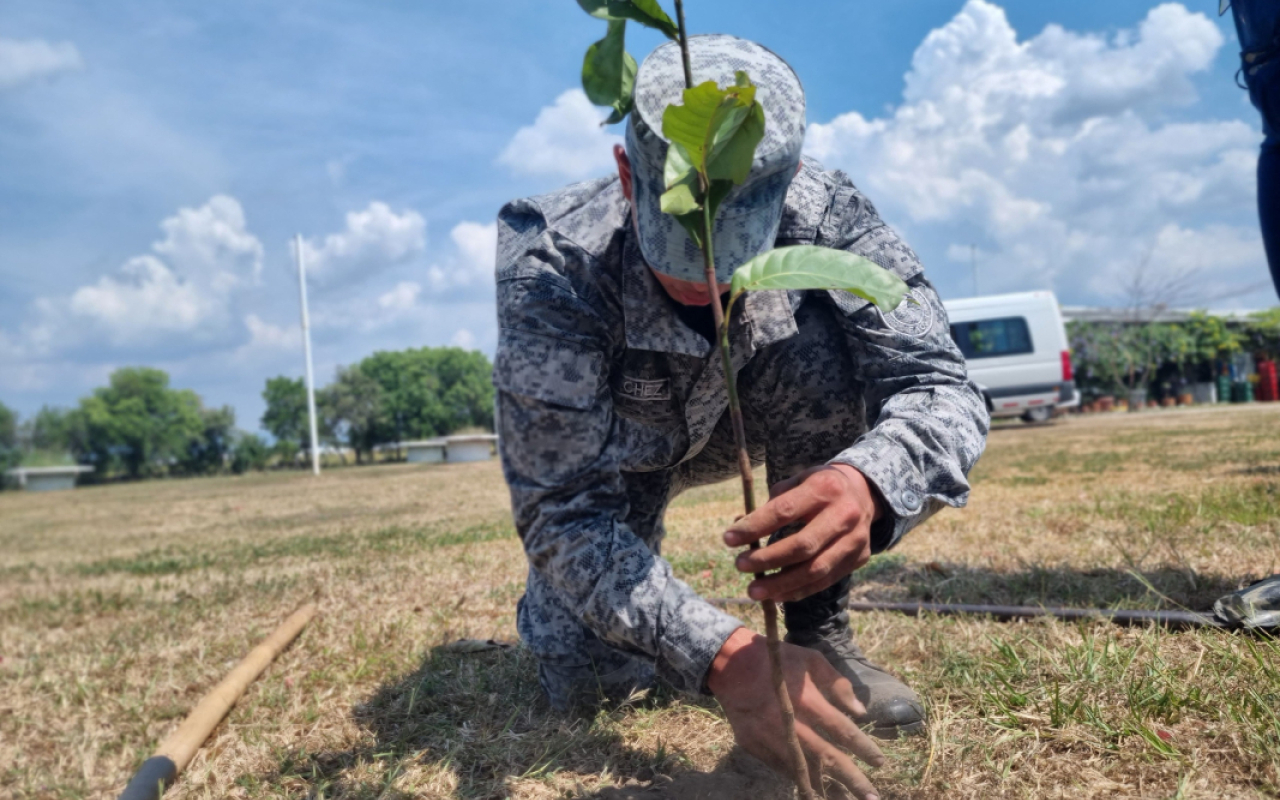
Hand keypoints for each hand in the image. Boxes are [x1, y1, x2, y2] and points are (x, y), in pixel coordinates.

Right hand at [708, 628, 884, 798]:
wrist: (728, 661)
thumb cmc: (775, 658)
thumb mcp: (810, 659)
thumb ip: (837, 684)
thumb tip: (860, 712)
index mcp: (804, 698)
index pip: (841, 730)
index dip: (863, 748)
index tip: (880, 762)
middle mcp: (786, 722)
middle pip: (825, 757)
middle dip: (851, 779)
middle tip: (872, 797)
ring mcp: (766, 736)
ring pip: (801, 769)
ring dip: (826, 787)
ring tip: (845, 799)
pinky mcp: (751, 744)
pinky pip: (779, 766)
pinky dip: (798, 776)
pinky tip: (814, 787)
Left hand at [724, 464, 883, 602]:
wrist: (865, 492)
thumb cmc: (820, 487)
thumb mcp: (798, 481)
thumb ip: (771, 504)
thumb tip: (738, 528)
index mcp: (824, 488)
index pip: (784, 511)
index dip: (754, 527)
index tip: (728, 539)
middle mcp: (844, 514)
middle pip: (802, 545)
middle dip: (767, 559)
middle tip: (740, 565)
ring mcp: (855, 539)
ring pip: (816, 570)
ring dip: (781, 584)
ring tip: (753, 590)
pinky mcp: (859, 558)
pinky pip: (825, 581)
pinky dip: (798, 591)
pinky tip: (776, 595)